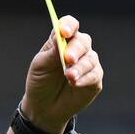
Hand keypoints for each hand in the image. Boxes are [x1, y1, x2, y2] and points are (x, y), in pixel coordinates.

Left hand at [21, 15, 103, 133]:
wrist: (43, 108)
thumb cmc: (40, 82)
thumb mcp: (40, 66)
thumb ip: (51, 52)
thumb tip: (60, 36)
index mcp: (62, 41)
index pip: (70, 26)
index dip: (69, 26)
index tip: (64, 32)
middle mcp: (77, 49)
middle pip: (82, 41)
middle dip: (75, 49)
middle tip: (67, 59)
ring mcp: (87, 63)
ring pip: (90, 58)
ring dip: (79, 67)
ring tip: (69, 77)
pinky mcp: (94, 79)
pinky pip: (94, 74)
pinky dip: (85, 78)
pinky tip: (75, 84)